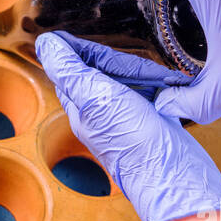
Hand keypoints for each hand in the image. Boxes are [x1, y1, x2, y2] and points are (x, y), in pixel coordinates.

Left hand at [35, 31, 220, 220]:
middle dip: (120, 62)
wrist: (176, 177)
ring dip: (145, 72)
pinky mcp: (152, 119)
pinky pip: (152, 91)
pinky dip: (161, 84)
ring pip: (129, 78)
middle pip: (102, 69)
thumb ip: (69, 71)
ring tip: (161, 79)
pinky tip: (171, 85)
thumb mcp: (95, 98)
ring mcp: (127, 115)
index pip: (72, 66)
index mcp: (80, 106)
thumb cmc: (133, 143)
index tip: (100, 42)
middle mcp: (100, 110)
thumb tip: (45, 43)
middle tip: (141, 70)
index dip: (84, 49)